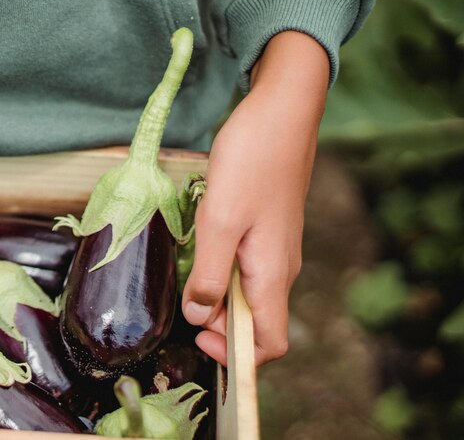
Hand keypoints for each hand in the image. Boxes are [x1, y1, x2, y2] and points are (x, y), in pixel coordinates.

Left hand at [182, 31, 328, 365]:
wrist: (282, 110)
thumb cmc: (253, 159)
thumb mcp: (219, 219)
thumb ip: (208, 273)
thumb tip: (199, 316)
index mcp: (272, 273)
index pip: (270, 344)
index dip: (236, 354)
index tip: (198, 337)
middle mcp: (279, 267)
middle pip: (254, 321)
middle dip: (217, 322)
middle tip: (181, 299)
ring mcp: (274, 248)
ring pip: (245, 292)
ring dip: (215, 293)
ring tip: (185, 270)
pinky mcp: (266, 229)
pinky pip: (243, 266)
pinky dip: (219, 268)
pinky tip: (198, 245)